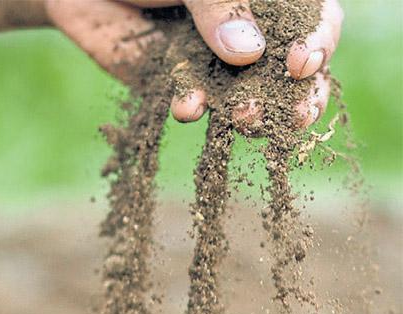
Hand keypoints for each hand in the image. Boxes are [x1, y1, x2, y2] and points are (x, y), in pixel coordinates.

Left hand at [46, 0, 342, 128]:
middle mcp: (249, 34)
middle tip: (295, 116)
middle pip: (290, 74)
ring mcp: (215, 63)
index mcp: (267, 2)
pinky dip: (192, 108)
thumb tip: (249, 54)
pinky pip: (194, 104)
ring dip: (249, 113)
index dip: (318, 45)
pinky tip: (187, 107)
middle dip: (298, 98)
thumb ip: (221, 3)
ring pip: (246, 97)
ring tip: (242, 117)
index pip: (315, 23)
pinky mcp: (179, 85)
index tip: (302, 64)